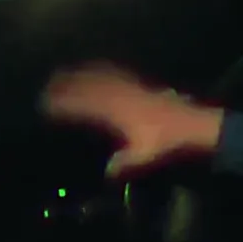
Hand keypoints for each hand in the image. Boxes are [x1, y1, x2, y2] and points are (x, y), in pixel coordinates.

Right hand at [41, 62, 223, 178]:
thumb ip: (123, 165)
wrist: (198, 126)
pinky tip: (97, 67)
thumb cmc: (170, 143)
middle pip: (87, 85)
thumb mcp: (145, 157)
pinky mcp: (142, 85)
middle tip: (46, 86)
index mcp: (116, 111)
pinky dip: (101, 68)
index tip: (44, 104)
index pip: (82, 104)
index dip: (62, 103)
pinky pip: (116, 71)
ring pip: (100, 75)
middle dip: (65, 84)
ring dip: (80, 73)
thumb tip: (107, 174)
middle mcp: (121, 94)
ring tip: (63, 73)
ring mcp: (132, 87)